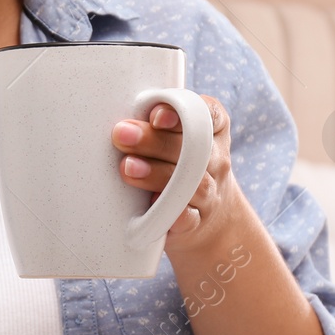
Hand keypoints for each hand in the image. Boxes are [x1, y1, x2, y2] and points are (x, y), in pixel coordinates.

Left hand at [111, 94, 247, 259]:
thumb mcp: (173, 139)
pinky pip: (189, 218)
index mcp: (212, 130)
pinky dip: (172, 213)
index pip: (209, 113)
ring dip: (157, 174)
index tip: (154, 115)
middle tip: (122, 135)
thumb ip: (152, 125)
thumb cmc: (177, 164)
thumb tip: (119, 121)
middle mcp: (215, 159)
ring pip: (192, 183)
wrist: (208, 215)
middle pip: (193, 147)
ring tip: (128, 167)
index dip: (184, 113)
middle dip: (155, 140)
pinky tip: (151, 205)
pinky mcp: (197, 221)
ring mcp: (209, 192)